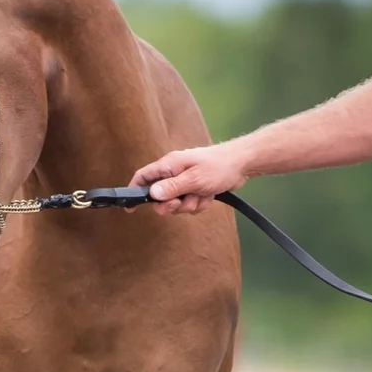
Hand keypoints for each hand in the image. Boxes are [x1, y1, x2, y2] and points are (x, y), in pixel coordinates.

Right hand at [128, 143, 248, 215]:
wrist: (241, 165)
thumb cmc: (218, 166)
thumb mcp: (193, 179)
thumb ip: (172, 187)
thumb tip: (152, 194)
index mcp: (168, 166)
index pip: (143, 177)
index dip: (134, 191)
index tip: (130, 207)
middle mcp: (173, 173)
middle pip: (160, 197)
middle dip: (171, 205)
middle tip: (181, 203)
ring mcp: (184, 182)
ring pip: (177, 204)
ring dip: (190, 204)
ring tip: (202, 194)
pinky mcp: (194, 189)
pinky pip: (190, 204)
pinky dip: (199, 203)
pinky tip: (209, 195)